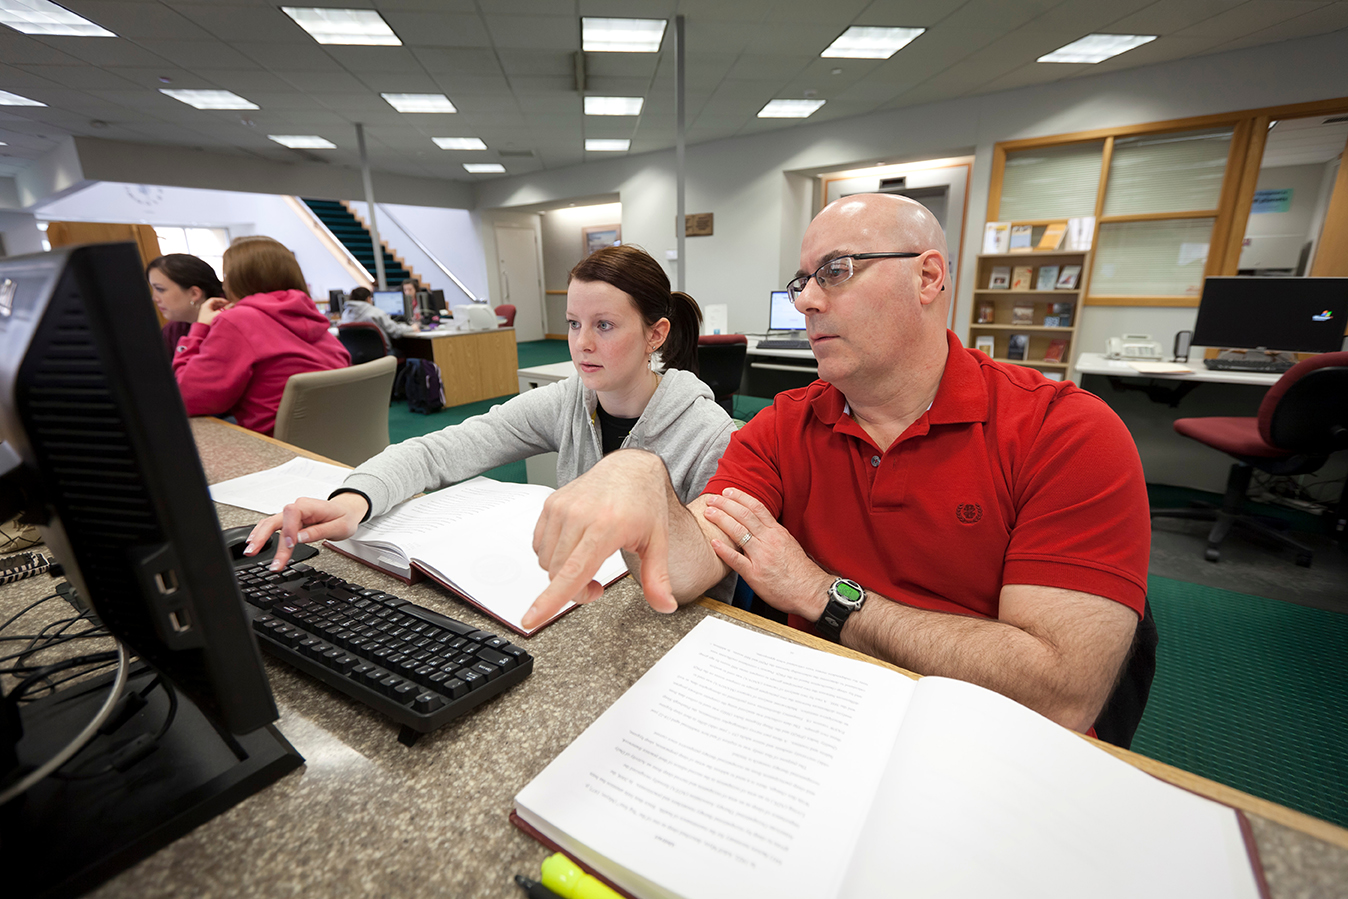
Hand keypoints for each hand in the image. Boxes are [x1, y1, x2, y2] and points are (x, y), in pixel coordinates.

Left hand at [197, 296, 229, 325]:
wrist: (203, 330)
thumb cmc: (209, 321)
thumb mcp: (218, 314)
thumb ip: (226, 308)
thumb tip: (232, 304)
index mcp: (206, 305)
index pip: (214, 299)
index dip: (221, 300)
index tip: (227, 302)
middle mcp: (205, 307)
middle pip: (215, 303)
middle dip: (222, 304)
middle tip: (229, 305)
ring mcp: (206, 312)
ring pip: (215, 307)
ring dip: (221, 308)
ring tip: (227, 309)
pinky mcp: (208, 316)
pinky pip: (214, 311)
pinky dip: (219, 311)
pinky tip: (223, 313)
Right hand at [246, 493, 369, 570]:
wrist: (347, 510)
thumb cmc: (344, 517)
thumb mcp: (339, 527)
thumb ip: (319, 532)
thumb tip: (300, 538)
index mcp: (310, 505)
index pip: (292, 513)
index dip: (288, 529)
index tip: (290, 544)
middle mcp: (297, 508)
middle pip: (275, 519)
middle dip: (263, 536)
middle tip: (253, 551)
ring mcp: (291, 515)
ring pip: (270, 524)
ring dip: (258, 537)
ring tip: (250, 552)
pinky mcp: (289, 522)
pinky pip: (273, 527)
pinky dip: (262, 535)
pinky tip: (254, 543)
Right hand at [523, 451, 676, 630]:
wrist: (629, 468)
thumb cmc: (643, 502)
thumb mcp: (657, 542)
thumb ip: (657, 578)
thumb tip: (665, 606)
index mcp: (606, 526)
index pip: (572, 572)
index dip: (551, 600)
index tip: (531, 619)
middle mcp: (579, 515)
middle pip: (558, 574)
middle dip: (575, 590)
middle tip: (597, 586)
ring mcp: (562, 508)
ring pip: (546, 562)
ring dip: (562, 574)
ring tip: (587, 563)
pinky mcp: (551, 504)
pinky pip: (539, 546)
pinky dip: (553, 556)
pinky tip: (574, 548)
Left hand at [703, 488, 831, 620]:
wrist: (810, 591)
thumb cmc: (799, 571)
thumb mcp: (788, 544)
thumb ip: (771, 534)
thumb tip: (757, 527)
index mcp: (777, 532)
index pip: (756, 508)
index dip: (740, 497)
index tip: (728, 492)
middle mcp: (769, 540)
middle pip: (744, 515)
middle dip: (726, 504)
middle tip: (712, 499)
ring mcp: (761, 557)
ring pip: (739, 532)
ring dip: (721, 520)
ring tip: (709, 513)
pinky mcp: (755, 575)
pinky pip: (737, 560)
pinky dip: (724, 550)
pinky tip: (714, 543)